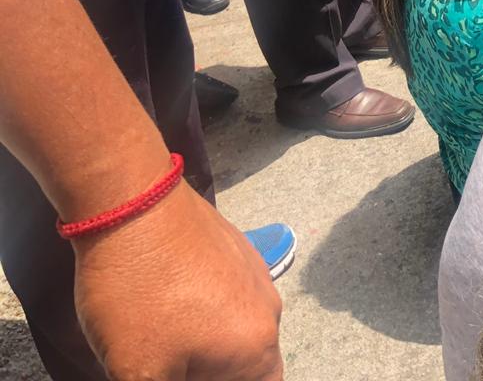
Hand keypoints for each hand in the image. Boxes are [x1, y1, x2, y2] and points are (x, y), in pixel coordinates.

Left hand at [74, 183, 282, 379]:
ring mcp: (256, 275)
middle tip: (167, 368)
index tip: (179, 374)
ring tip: (158, 344)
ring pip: (235, 330)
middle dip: (213, 372)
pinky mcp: (236, 249)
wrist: (132, 202)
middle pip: (249, 367)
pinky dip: (203, 313)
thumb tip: (174, 379)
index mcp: (257, 349)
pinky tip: (164, 307)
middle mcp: (268, 311)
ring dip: (206, 347)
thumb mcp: (139, 373)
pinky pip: (227, 297)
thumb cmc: (138, 295)